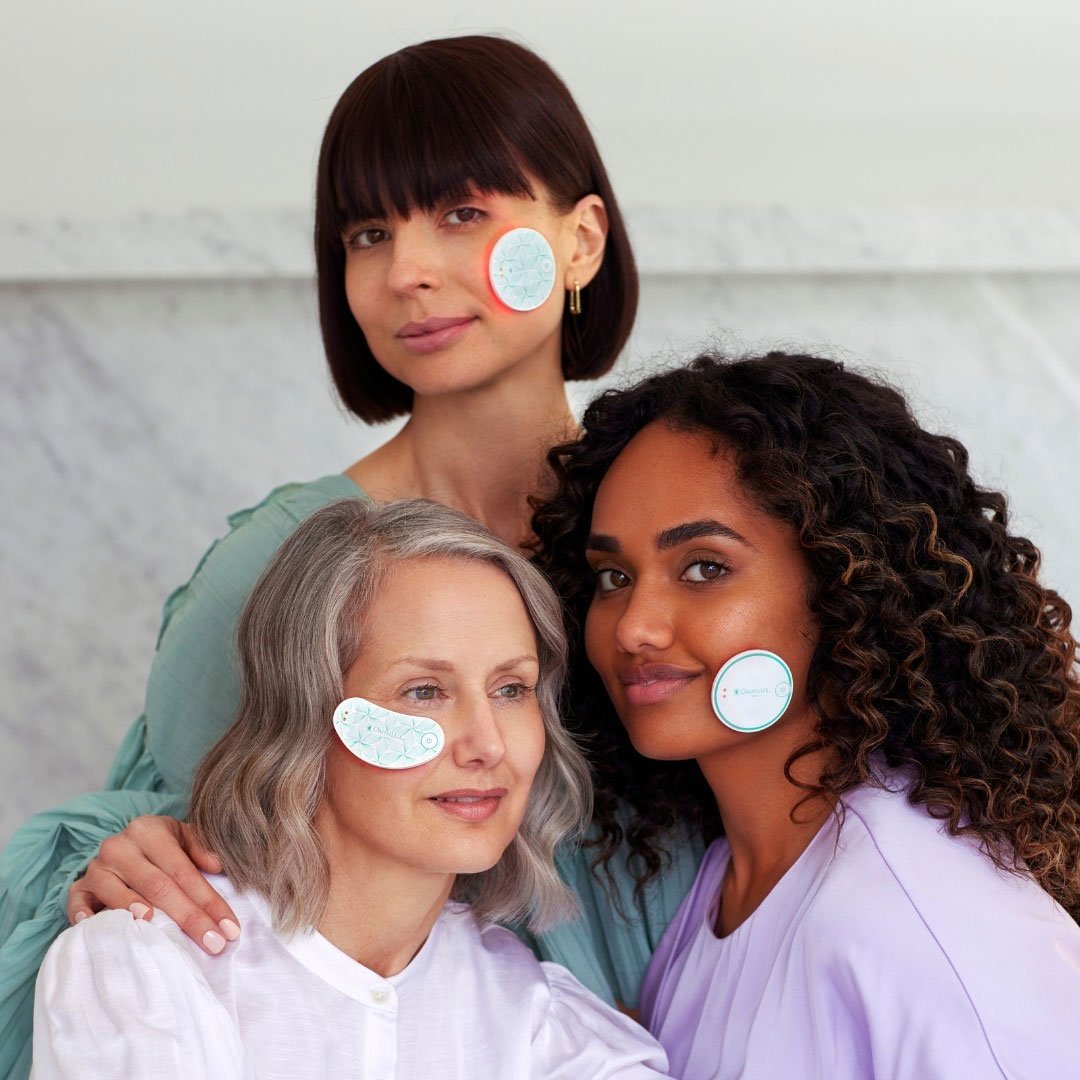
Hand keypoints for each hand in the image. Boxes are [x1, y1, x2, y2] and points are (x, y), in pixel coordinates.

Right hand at [67, 815, 240, 953]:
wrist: (126, 843)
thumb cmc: (163, 847)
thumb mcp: (184, 837)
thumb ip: (202, 848)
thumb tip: (218, 865)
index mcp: (150, 830)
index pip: (184, 870)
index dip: (209, 901)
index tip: (230, 928)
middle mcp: (121, 846)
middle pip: (158, 886)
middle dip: (189, 917)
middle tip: (214, 944)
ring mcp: (97, 867)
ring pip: (119, 892)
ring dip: (136, 911)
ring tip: (156, 927)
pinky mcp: (79, 886)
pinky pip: (78, 901)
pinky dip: (83, 913)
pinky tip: (92, 925)